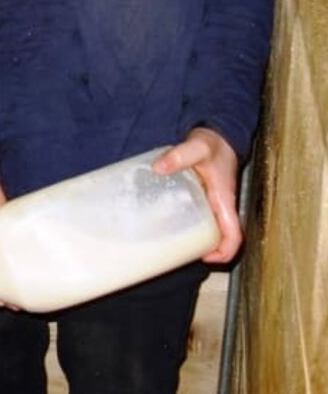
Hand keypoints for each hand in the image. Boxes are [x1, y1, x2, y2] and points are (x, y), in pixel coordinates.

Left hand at [152, 127, 242, 263]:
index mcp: (225, 200)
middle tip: (180, 251)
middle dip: (206, 250)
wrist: (218, 135)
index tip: (206, 258)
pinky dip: (189, 223)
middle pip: (221, 238)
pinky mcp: (204, 197)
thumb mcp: (197, 147)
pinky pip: (201, 216)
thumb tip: (158, 168)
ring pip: (211, 229)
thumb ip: (179, 155)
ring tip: (170, 240)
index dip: (224, 252)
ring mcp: (213, 202)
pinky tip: (167, 219)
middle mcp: (222, 205)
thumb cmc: (213, 144)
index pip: (234, 236)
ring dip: (196, 238)